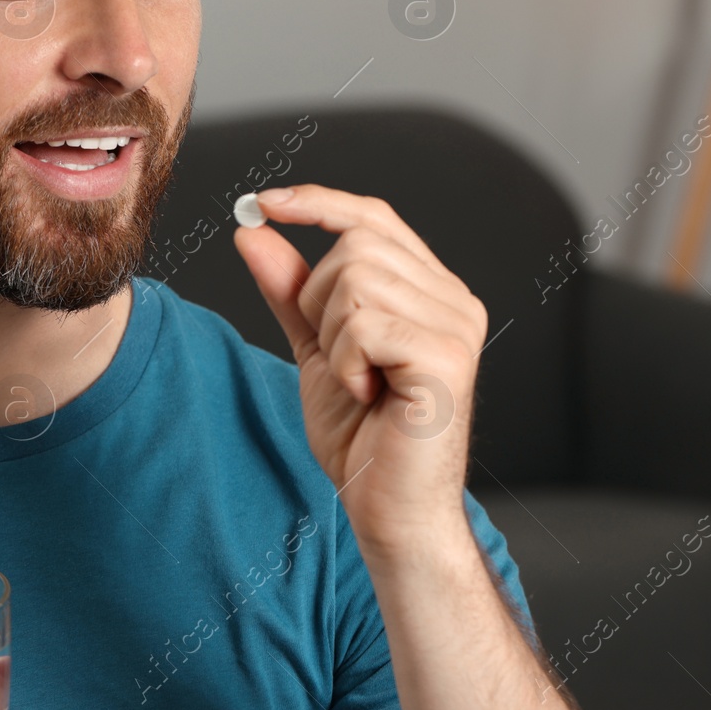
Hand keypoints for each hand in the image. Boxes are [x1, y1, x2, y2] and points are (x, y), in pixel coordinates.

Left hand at [233, 184, 486, 550]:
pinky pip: (364, 324)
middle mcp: (454, 298)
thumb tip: (253, 230)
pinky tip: (368, 395)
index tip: (262, 202)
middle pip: (356, 246)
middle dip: (320, 301)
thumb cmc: (361, 436)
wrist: (387, 508)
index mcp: (430, 290)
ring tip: (359, 381)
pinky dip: (346, 362)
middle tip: (341, 360)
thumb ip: (290, 289)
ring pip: (356, 281)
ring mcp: (457, 325)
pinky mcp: (447, 356)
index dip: (318, 201)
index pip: (374, 217)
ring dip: (334, 338)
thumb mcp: (314, 348)